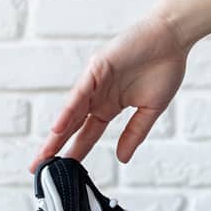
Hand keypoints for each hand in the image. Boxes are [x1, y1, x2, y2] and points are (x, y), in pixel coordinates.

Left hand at [28, 11, 187, 170]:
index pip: (88, 133)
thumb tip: (122, 158)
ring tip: (45, 154)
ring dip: (58, 133)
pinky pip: (81, 92)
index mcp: (110, 106)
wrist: (172, 38)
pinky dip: (70, 110)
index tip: (63, 171)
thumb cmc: (164, 68)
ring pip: (72, 111)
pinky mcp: (98, 68)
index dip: (75, 152)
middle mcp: (98, 96)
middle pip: (72, 126)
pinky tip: (58, 127)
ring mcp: (96, 82)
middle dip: (56, 147)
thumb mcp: (151, 109)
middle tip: (38, 168)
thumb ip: (135, 133)